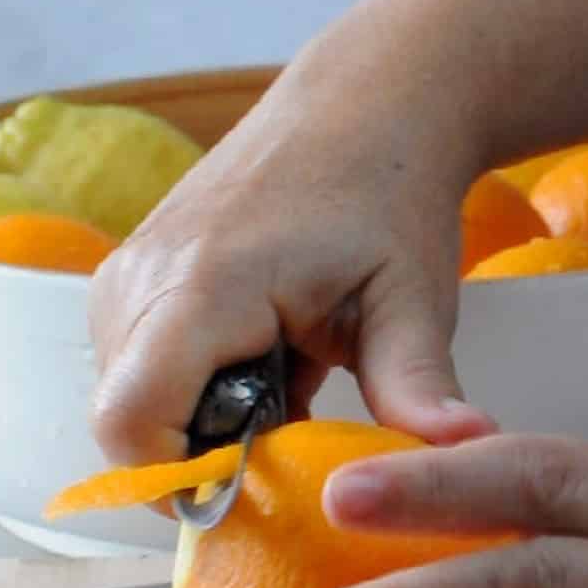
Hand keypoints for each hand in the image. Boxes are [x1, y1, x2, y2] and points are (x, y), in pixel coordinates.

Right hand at [87, 75, 497, 465]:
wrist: (363, 101)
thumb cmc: (389, 192)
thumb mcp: (415, 298)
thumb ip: (417, 387)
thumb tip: (462, 456)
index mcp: (202, 284)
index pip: (130, 423)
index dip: (181, 481)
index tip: (259, 485)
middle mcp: (140, 278)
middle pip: (127, 424)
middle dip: (205, 453)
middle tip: (297, 421)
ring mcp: (124, 274)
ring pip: (128, 400)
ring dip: (203, 419)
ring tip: (287, 374)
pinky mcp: (127, 276)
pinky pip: (135, 367)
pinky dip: (194, 386)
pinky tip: (262, 353)